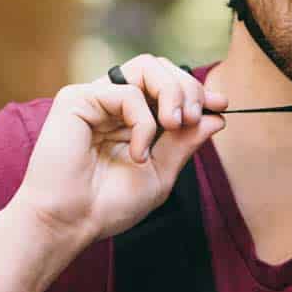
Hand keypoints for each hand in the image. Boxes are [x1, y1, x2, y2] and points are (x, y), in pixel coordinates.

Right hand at [9, 55, 227, 269]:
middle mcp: (113, 103)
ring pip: (146, 67)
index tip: (221, 106)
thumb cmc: (107, 206)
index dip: (197, 91)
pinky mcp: (77, 99)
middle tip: (195, 118)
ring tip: (175, 124)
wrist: (70, 224)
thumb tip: (217, 117)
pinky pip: (126, 92)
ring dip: (172, 91)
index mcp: (131, 119)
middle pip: (161, 68)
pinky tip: (137, 153)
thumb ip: (185, 144)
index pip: (168, 87)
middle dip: (188, 89)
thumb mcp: (160, 174)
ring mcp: (95, 98)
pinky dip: (142, 122)